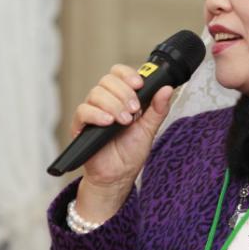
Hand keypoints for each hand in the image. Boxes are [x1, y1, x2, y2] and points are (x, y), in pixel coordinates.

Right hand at [70, 64, 173, 221]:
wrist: (118, 176)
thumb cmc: (131, 153)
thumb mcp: (149, 129)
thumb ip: (157, 109)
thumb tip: (167, 89)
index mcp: (122, 98)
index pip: (119, 73)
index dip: (128, 74)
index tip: (139, 85)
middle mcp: (106, 101)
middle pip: (107, 80)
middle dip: (123, 93)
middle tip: (134, 110)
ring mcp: (93, 112)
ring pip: (96, 93)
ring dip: (113, 105)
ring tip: (124, 121)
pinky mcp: (81, 126)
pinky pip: (83, 111)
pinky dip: (96, 114)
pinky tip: (108, 122)